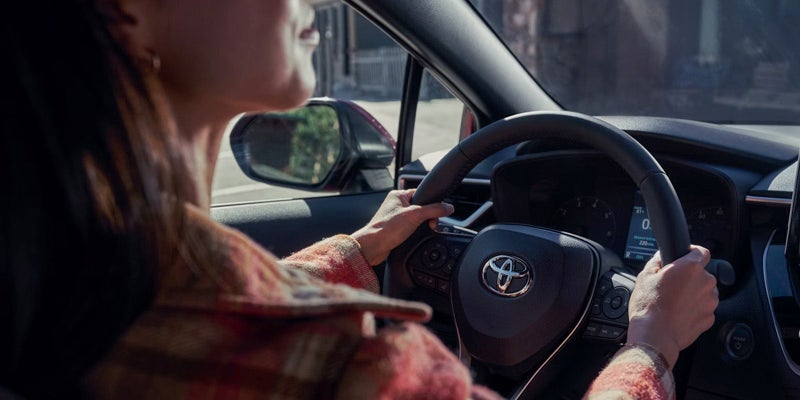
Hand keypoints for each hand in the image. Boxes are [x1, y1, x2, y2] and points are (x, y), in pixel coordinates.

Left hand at [351, 189, 453, 265]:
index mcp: (398, 195)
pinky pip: (411, 229)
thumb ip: (434, 209)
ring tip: (421, 231)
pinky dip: (416, 233)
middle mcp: (396, 205)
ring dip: (422, 226)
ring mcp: (395, 218)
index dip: (431, 203)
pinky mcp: (395, 230)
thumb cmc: (386, 228)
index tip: (438, 212)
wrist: (372, 247)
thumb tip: (448, 207)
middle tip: (430, 224)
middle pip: (421, 207)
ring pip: (417, 220)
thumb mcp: (415, 215)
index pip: (422, 193)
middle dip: (428, 217)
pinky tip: (415, 237)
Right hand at [626, 246, 717, 368]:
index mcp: (690, 267)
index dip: (692, 252)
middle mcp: (705, 282)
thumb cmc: (648, 307)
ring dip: (693, 293)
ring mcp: (710, 301)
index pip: (701, 251)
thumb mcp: (644, 276)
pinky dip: (694, 309)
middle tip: (671, 285)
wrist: (654, 336)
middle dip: (689, 277)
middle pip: (702, 273)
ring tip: (674, 301)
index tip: (684, 257)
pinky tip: (678, 313)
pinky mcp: (710, 318)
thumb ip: (657, 261)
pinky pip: (703, 308)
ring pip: (704, 291)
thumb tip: (661, 257)